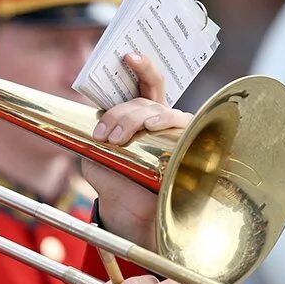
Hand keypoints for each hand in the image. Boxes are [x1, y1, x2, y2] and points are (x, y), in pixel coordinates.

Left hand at [83, 53, 191, 248]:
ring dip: (134, 117)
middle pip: (147, 96)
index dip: (140, 67)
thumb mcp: (97, 163)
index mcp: (139, 120)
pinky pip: (182, 124)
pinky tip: (150, 126)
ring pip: (158, 109)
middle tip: (104, 135)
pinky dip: (163, 121)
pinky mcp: (190, 149)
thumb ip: (96, 139)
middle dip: (122, 109)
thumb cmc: (120, 192)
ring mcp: (176, 134)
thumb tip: (93, 123)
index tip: (126, 55)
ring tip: (117, 139)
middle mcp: (161, 123)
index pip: (144, 86)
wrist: (137, 228)